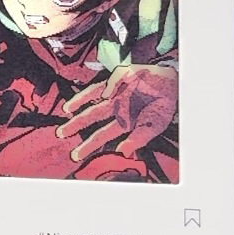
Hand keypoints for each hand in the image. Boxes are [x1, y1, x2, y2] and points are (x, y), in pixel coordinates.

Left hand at [56, 64, 176, 162]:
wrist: (173, 85)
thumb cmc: (163, 108)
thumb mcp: (154, 128)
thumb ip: (138, 139)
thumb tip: (122, 151)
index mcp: (123, 122)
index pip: (101, 136)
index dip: (88, 146)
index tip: (75, 155)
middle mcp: (115, 108)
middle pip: (91, 119)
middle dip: (75, 126)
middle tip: (60, 134)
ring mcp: (115, 94)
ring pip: (92, 102)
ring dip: (78, 107)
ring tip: (65, 113)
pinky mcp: (119, 79)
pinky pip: (103, 85)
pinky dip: (97, 91)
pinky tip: (91, 98)